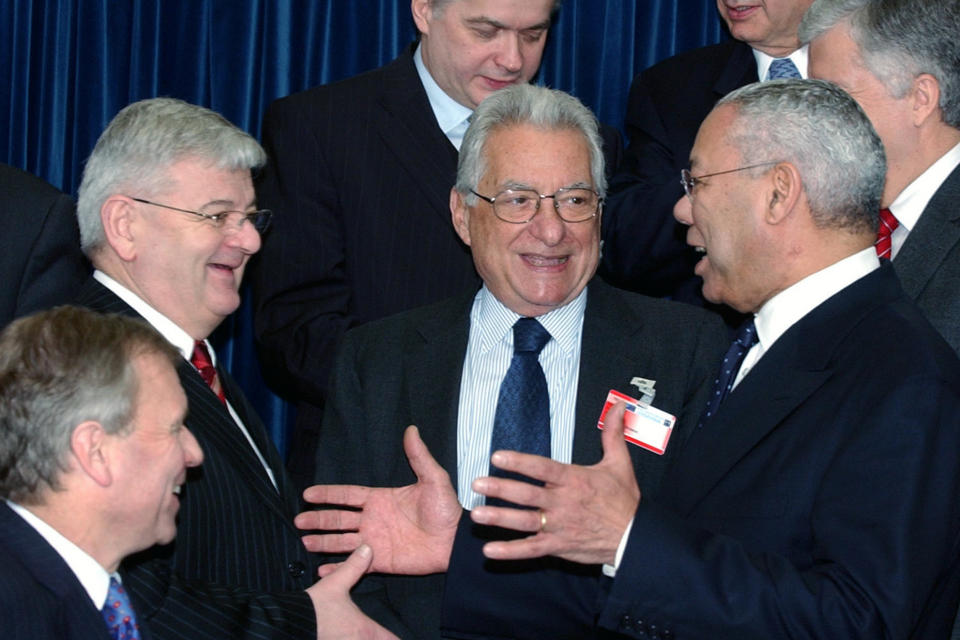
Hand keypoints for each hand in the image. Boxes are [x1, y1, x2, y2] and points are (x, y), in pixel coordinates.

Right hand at [296, 425, 460, 575]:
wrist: (454, 541)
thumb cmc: (445, 509)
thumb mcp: (433, 479)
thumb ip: (419, 456)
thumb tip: (412, 429)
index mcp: (380, 499)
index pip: (347, 495)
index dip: (328, 494)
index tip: (308, 494)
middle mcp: (373, 520)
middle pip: (338, 519)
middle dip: (318, 519)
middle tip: (299, 520)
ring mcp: (374, 541)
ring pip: (341, 541)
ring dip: (323, 541)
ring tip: (304, 541)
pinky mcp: (380, 562)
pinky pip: (355, 565)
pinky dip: (338, 568)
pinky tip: (322, 569)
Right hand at [307, 545, 398, 638]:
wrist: (290, 622)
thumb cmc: (315, 606)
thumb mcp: (335, 583)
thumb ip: (354, 567)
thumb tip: (367, 549)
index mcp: (366, 629)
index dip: (397, 639)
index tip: (404, 636)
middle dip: (383, 639)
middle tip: (388, 635)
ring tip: (369, 635)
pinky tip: (349, 637)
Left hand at [470, 402, 639, 565]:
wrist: (635, 538)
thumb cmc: (624, 501)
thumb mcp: (620, 463)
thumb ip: (613, 434)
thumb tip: (618, 408)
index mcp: (574, 480)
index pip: (542, 468)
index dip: (519, 462)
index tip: (498, 456)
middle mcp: (563, 503)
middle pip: (527, 495)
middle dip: (501, 489)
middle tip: (477, 483)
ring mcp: (559, 526)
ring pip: (525, 522)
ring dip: (500, 518)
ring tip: (478, 514)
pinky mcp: (559, 546)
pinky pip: (531, 549)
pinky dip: (511, 551)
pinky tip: (490, 550)